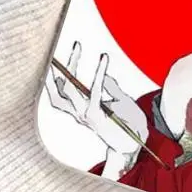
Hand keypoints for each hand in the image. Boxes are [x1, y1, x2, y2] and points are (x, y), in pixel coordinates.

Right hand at [45, 42, 148, 157]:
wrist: (138, 143)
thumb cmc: (128, 123)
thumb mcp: (120, 100)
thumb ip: (111, 88)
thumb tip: (104, 75)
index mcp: (81, 110)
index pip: (60, 92)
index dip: (54, 76)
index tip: (55, 56)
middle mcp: (79, 113)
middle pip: (58, 89)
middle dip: (56, 68)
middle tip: (59, 48)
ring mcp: (86, 116)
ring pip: (69, 90)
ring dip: (72, 66)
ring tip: (76, 48)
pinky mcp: (97, 117)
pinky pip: (95, 92)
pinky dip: (99, 74)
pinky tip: (104, 59)